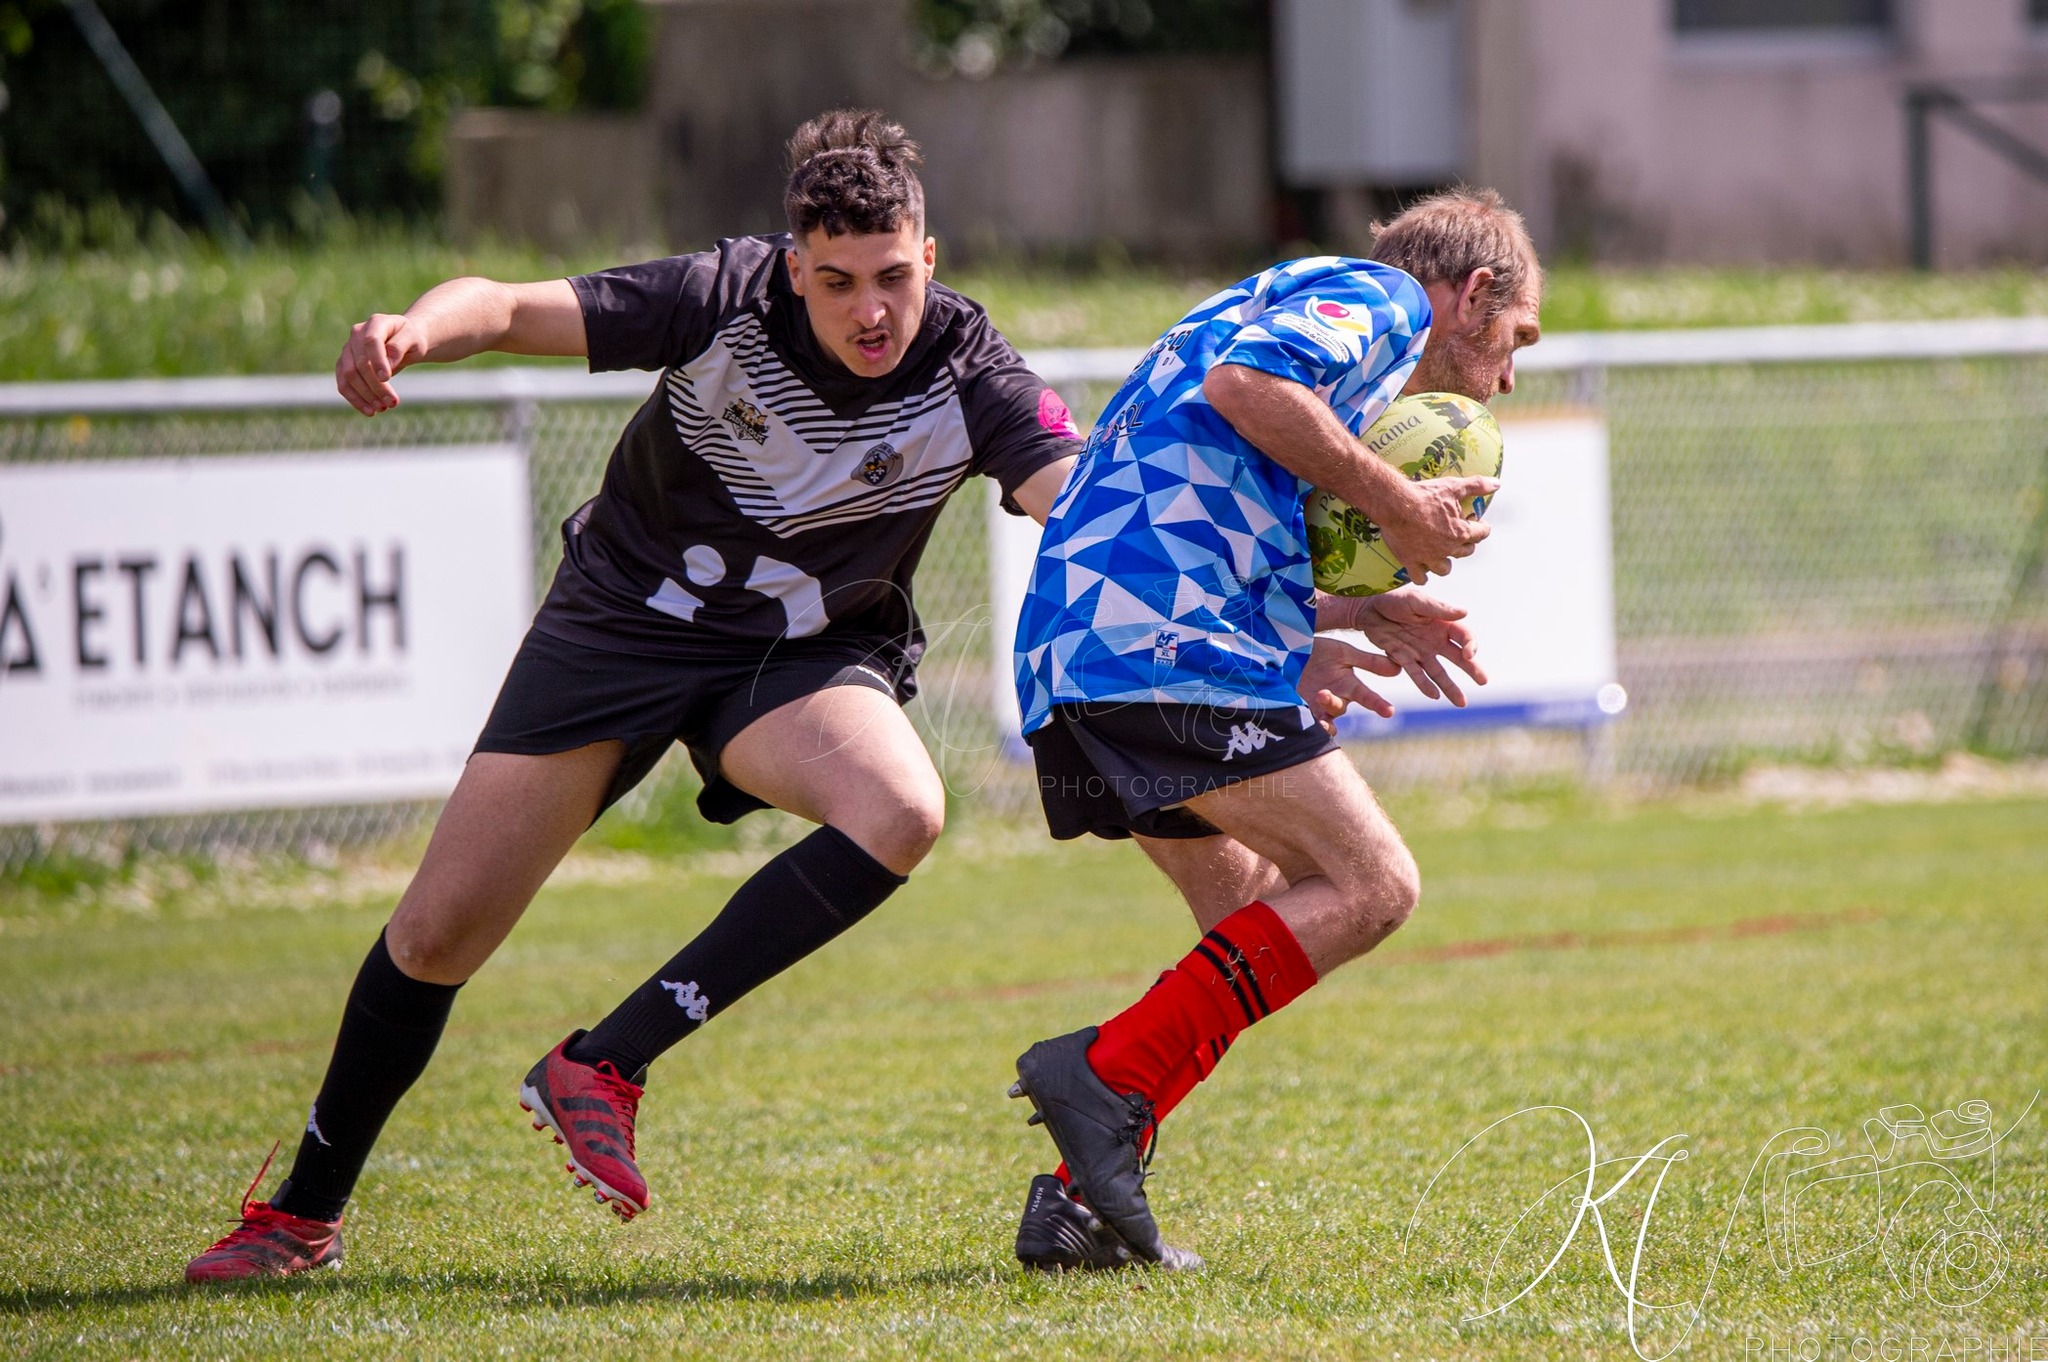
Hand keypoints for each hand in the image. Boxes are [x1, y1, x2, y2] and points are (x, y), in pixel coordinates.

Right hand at [336, 313, 430, 415]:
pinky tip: (369, 411)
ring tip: (383, 408)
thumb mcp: (414, 339)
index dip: (377, 360)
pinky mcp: (344, 364)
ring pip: (349, 375)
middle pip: (360, 363)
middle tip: (393, 403)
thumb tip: (388, 363)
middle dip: (376, 386)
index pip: (371, 341)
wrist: (403, 340)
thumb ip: (400, 346)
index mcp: (376, 323)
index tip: (387, 379)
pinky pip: (343, 383)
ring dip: (365, 395)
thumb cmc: (411, 339)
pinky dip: (355, 399)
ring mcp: (348, 349)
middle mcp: (357, 334)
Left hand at [1298, 635, 1402, 732]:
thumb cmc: (1320, 650)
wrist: (1289, 650)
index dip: (1378, 705)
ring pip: (1325, 721)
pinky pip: (1306, 722)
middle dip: (1332, 703)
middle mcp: (1335, 699)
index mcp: (1349, 685)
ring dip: (1321, 718)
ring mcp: (1317, 706)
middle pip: (1339, 708)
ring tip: (1311, 705)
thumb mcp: (1344, 653)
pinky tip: (1301, 717)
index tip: (1389, 711)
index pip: (1368, 698)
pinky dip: (1306, 723)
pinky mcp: (1299, 709)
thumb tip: (1398, 669)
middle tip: (1323, 693)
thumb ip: (1369, 662)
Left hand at [1352, 587, 1487, 706]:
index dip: (1470, 645)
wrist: (1366, 607)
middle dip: (1471, 669)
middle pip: (1457, 657)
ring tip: (1461, 703)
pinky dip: (1425, 685)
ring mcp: (1420, 650)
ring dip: (1450, 686)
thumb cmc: (1392, 598)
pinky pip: (1416, 674)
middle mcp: (1434, 639)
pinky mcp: (1403, 659)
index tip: (1468, 654)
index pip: (1463, 636)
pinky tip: (1434, 696)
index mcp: (1441, 622)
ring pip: (1438, 672)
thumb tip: (1464, 612)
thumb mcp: (1415, 600)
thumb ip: (1437, 609)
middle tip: (1483, 681)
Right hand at [1375, 475, 1497, 584]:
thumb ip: (1477, 486)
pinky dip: (1422, 575)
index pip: (1482, 534)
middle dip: (1466, 544)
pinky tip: (1421, 569)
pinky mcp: (1411, 561)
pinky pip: (1420, 577)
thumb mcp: (1453, 486)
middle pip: (1465, 552)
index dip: (1481, 526)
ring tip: (1441, 554)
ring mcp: (1429, 557)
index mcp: (1461, 532)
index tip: (1475, 521)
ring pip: (1444, 569)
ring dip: (1445, 563)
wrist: (1395, 504)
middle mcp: (1448, 548)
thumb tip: (1497, 484)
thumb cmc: (1424, 495)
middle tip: (1457, 533)